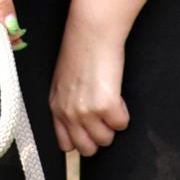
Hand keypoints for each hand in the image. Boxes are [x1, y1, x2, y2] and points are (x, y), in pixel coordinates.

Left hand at [49, 16, 129, 156]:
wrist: (91, 29)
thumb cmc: (80, 49)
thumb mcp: (64, 81)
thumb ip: (66, 105)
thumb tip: (78, 125)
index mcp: (55, 107)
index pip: (66, 145)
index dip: (81, 138)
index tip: (89, 126)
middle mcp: (68, 112)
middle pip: (88, 149)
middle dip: (99, 134)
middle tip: (103, 111)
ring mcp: (86, 111)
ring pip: (107, 139)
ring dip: (112, 122)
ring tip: (109, 97)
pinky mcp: (106, 105)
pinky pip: (122, 124)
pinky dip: (124, 111)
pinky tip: (117, 93)